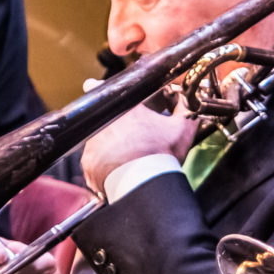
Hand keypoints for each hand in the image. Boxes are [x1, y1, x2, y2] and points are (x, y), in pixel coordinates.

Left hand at [80, 101, 200, 194]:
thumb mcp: (182, 128)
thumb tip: (185, 97)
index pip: (100, 88)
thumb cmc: (162, 154)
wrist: (147, 184)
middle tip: (126, 134)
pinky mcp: (88, 163)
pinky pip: (93, 162)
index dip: (102, 90)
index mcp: (124, 109)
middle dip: (110, 123)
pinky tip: (117, 169)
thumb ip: (184, 107)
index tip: (108, 98)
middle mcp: (102, 123)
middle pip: (98, 116)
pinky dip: (103, 165)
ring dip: (107, 145)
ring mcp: (92, 144)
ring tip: (125, 156)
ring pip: (96, 139)